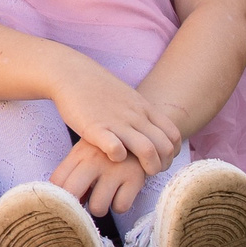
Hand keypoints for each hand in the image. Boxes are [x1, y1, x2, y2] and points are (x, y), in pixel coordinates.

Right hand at [49, 60, 182, 173]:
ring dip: (147, 167)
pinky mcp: (95, 128)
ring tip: (136, 173)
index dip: (171, 153)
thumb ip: (141, 115)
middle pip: (165, 147)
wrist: (72, 73)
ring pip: (147, 151)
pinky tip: (112, 158)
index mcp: (145, 108)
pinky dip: (119, 158)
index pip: (173, 135)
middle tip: (150, 170)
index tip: (160, 159)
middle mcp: (135, 116)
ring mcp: (117, 122)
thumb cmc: (98, 89)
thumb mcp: (129, 98)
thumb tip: (152, 132)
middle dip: (162, 165)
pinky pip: (116, 149)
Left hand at [50, 139, 150, 217]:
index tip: (64, 202)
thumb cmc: (106, 151)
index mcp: (79, 153)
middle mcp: (94, 160)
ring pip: (97, 207)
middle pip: (71, 193)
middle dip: (75, 206)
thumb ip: (72, 176)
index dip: (57, 197)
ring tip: (105, 196)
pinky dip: (120, 205)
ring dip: (99, 207)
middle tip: (83, 203)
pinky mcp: (135, 178)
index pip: (57, 181)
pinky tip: (120, 194)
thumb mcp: (86, 155)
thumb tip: (66, 205)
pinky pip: (120, 207)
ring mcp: (115, 170)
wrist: (140, 133)